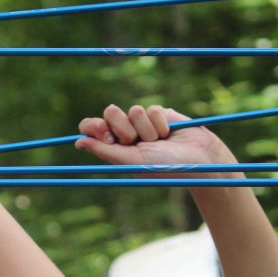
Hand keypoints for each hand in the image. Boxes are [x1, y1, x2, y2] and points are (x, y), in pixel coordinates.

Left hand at [75, 104, 237, 170]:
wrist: (199, 160)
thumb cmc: (164, 167)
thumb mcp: (133, 161)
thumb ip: (105, 151)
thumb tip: (78, 142)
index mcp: (115, 148)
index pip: (92, 127)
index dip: (95, 125)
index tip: (104, 131)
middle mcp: (126, 134)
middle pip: (110, 113)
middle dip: (122, 125)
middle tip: (134, 140)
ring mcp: (143, 123)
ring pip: (133, 110)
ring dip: (146, 128)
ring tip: (159, 141)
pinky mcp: (160, 114)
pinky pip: (151, 108)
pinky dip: (160, 123)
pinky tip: (170, 133)